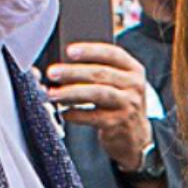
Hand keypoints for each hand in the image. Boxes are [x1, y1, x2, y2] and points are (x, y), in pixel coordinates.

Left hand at [45, 38, 153, 173]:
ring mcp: (129, 105)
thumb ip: (101, 71)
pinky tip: (64, 112)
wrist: (135, 137)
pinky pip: (93, 117)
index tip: (69, 51)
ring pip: (97, 94)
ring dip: (71, 92)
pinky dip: (76, 114)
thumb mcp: (119, 84)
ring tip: (52, 93)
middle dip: (73, 72)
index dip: (90, 51)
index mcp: (134, 70)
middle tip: (52, 72)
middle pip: (101, 74)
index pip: (112, 54)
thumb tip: (64, 64)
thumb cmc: (118, 103)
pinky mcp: (119, 123)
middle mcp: (134, 86)